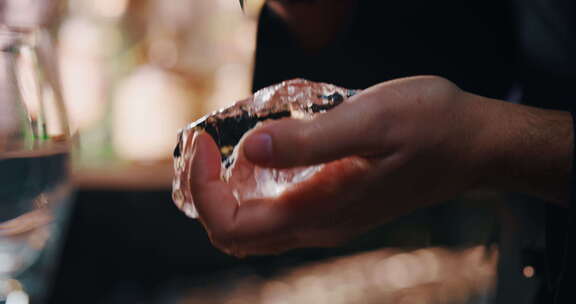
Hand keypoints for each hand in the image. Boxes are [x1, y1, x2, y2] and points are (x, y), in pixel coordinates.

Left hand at [190, 76, 571, 255]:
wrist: (474, 146)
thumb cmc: (431, 127)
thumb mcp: (371, 121)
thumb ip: (311, 140)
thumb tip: (250, 147)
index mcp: (320, 210)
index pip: (233, 226)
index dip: (203, 189)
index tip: (203, 143)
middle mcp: (319, 225)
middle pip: (236, 235)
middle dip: (205, 195)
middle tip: (204, 148)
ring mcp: (327, 219)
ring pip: (253, 228)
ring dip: (225, 193)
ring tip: (223, 148)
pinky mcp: (336, 205)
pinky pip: (277, 213)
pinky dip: (252, 189)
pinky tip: (260, 153)